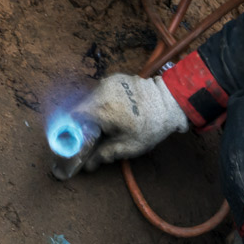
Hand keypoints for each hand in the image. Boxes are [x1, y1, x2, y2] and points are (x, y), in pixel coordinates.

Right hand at [71, 74, 188, 170]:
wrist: (170, 103)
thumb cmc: (150, 126)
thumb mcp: (127, 146)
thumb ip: (103, 154)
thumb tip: (87, 166)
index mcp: (100, 109)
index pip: (73, 117)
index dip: (73, 130)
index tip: (78, 139)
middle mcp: (100, 91)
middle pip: (81, 107)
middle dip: (85, 122)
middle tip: (95, 134)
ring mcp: (108, 81)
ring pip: (91, 98)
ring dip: (94, 110)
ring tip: (109, 122)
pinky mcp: (116, 77)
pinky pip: (102, 91)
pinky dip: (104, 101)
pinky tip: (116, 110)